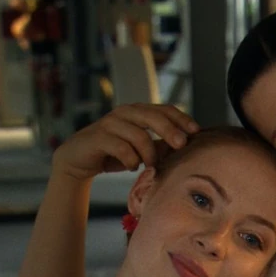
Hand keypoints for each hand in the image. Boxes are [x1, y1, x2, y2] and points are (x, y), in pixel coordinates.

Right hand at [53, 104, 198, 180]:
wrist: (79, 160)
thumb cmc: (116, 153)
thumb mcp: (142, 149)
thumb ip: (161, 145)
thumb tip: (189, 147)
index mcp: (139, 112)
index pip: (164, 109)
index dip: (181, 118)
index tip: (196, 131)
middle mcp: (125, 113)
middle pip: (153, 116)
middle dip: (170, 130)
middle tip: (181, 145)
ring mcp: (110, 123)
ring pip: (139, 134)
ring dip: (149, 153)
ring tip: (151, 166)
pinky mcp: (98, 137)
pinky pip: (121, 147)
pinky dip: (131, 159)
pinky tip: (133, 167)